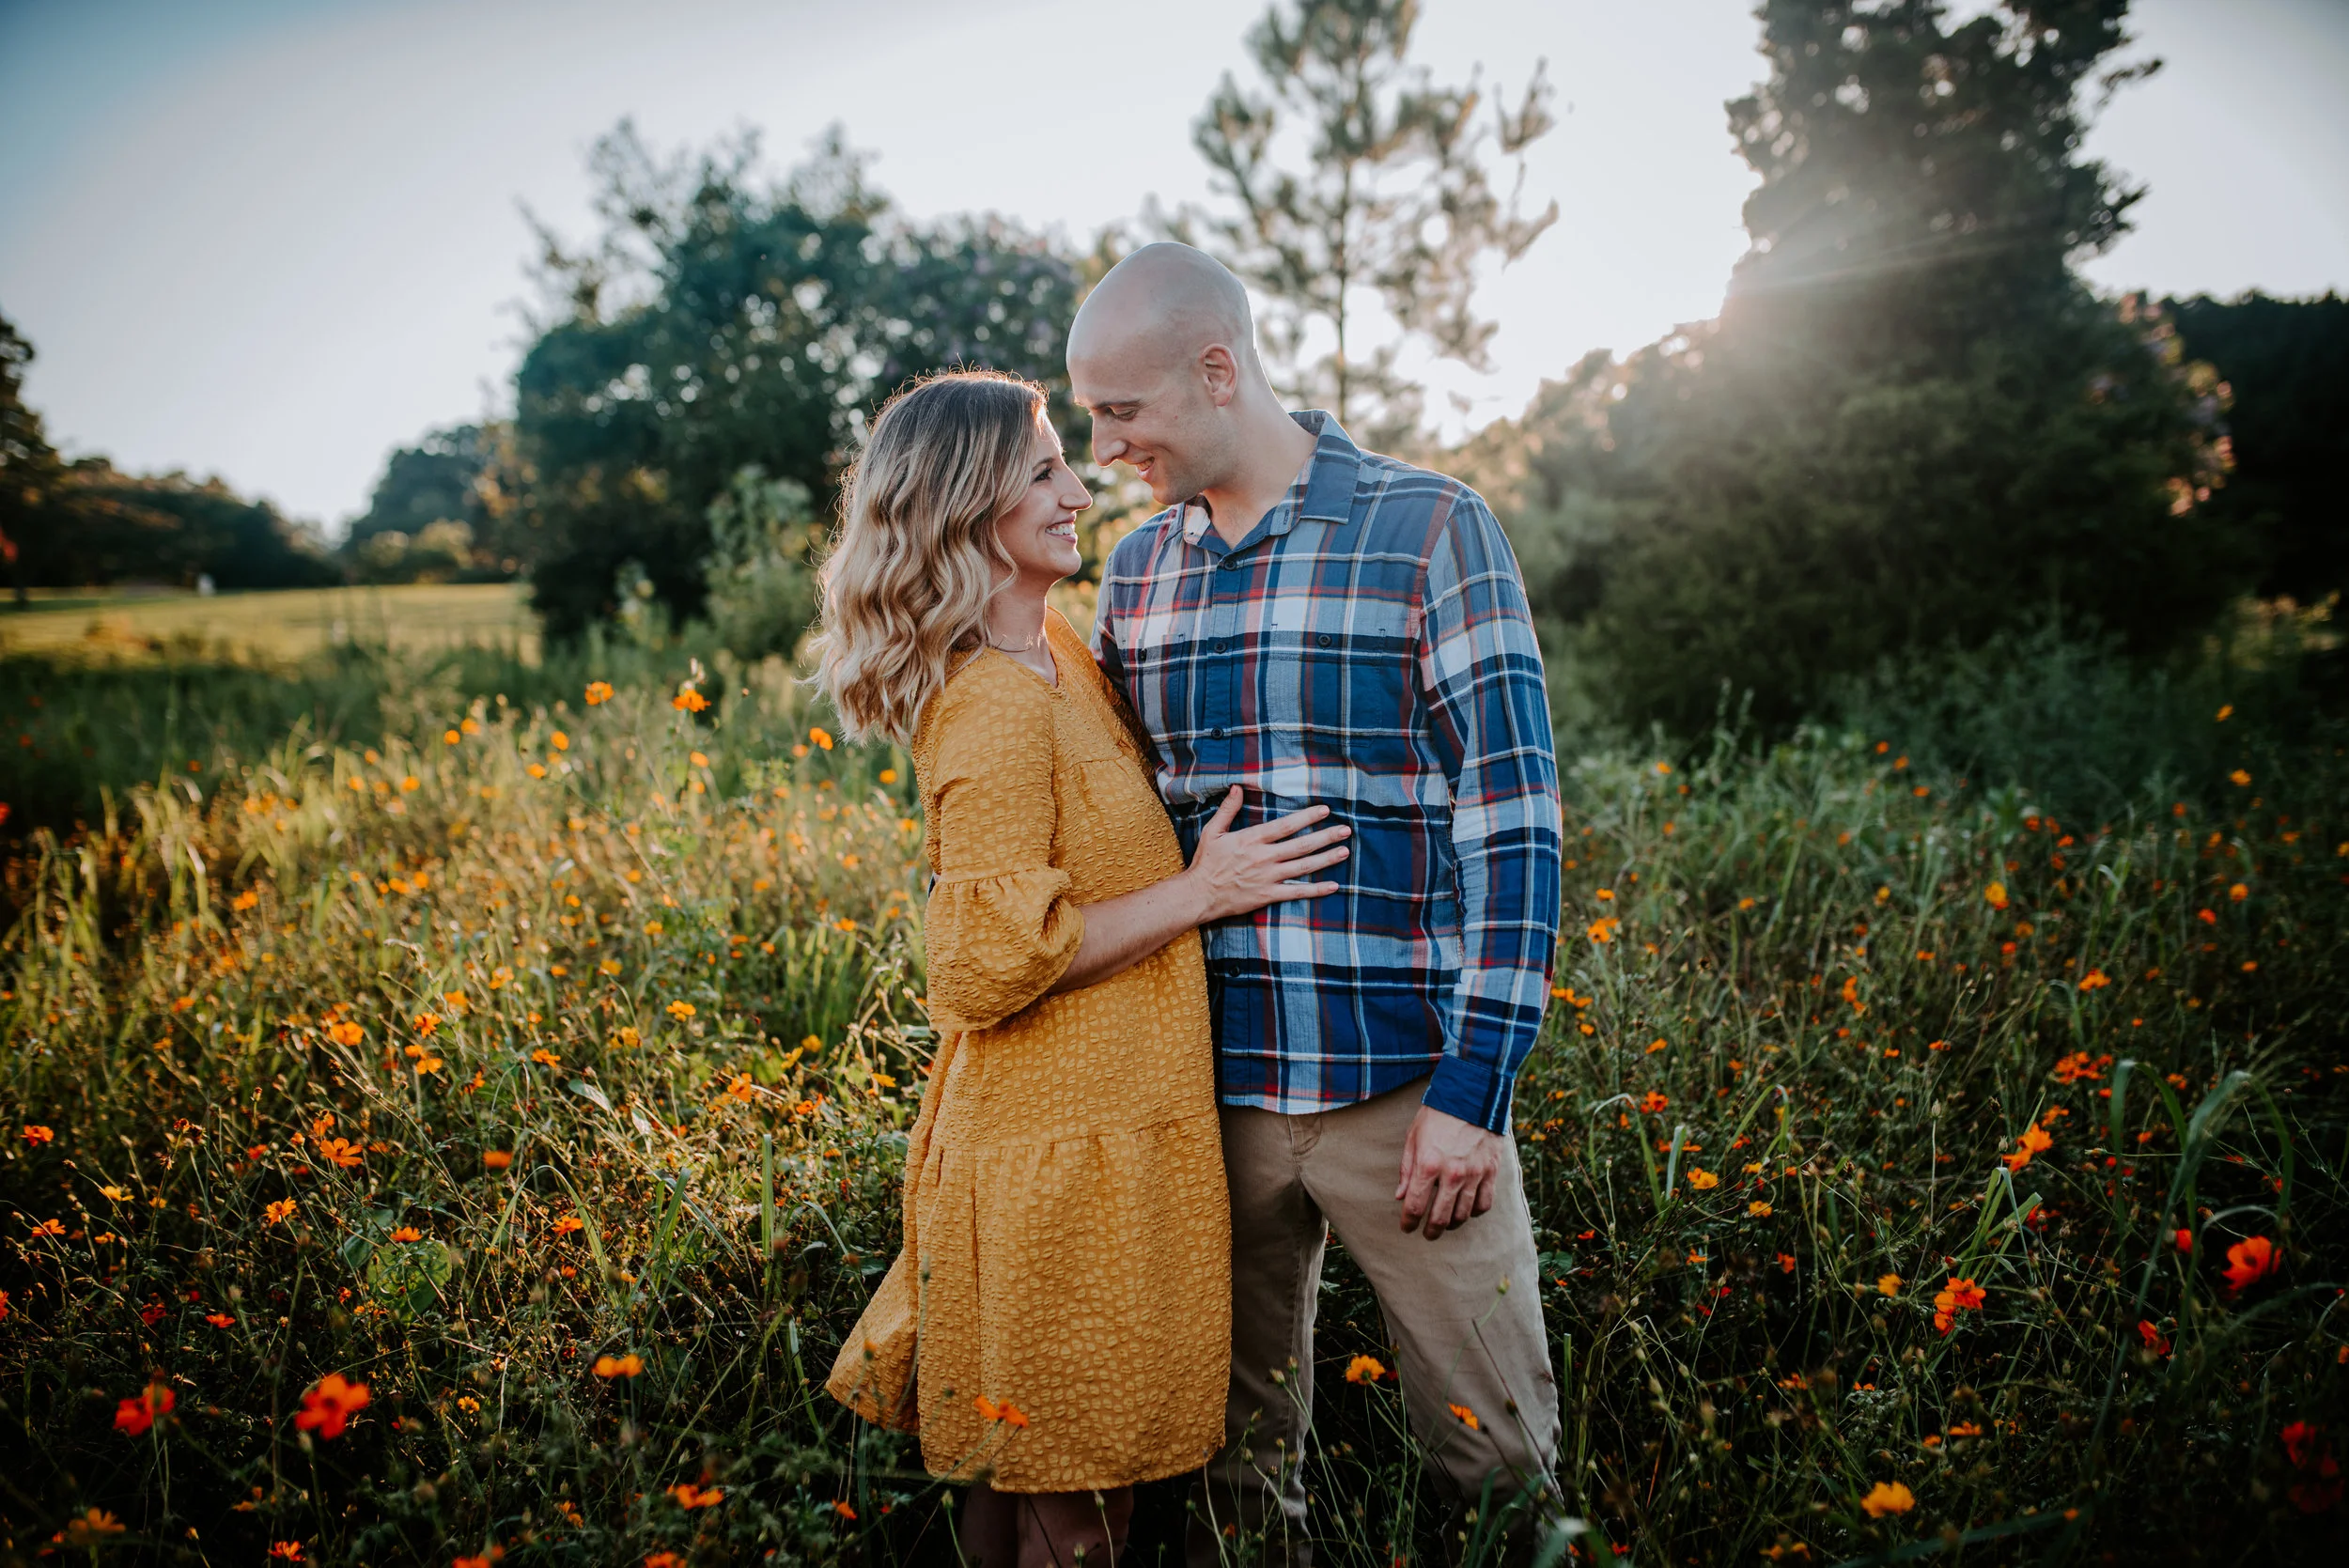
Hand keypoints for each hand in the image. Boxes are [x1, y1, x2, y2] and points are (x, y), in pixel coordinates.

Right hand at [1182, 786, 1350, 923]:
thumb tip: (1238, 787)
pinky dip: (1316, 889)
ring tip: (1344, 851)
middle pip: (1302, 845)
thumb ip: (1228, 809)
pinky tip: (1334, 885)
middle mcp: (1264, 857)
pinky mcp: (1268, 896)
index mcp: (1252, 839)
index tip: (1325, 810)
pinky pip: (1297, 892)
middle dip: (1326, 836)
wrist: (1199, 895)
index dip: (1307, 817)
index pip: (1286, 825)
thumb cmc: (1206, 862)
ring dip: (1326, 858)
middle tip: (1346, 830)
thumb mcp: (1214, 831)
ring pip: (1304, 867)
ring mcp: (1268, 877)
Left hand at [1395, 1104, 1502, 1239]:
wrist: (1471, 1095)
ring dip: (1452, 1223)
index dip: (1408, 1222)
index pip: (1415, 1206)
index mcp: (1428, 1164)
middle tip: (1426, 1234)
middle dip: (1430, 1231)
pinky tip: (1467, 1209)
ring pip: (1464, 1214)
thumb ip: (1407, 1169)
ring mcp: (1474, 1174)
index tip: (1406, 1227)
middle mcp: (1452, 1173)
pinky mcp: (1491, 1171)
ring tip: (1445, 1222)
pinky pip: (1484, 1203)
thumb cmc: (1437, 1114)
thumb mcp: (1414, 1137)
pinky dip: (1475, 1211)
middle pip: (1440, 1218)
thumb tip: (1400, 1196)